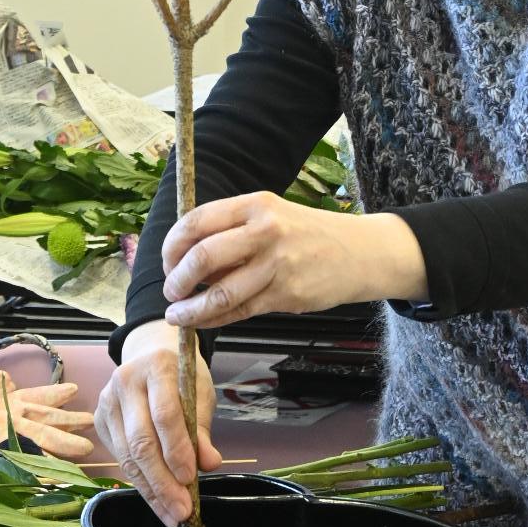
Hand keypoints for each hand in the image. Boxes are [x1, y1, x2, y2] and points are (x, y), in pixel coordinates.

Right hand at [95, 321, 220, 526]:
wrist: (149, 354)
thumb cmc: (181, 375)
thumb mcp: (199, 393)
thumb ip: (202, 429)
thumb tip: (210, 463)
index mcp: (157, 366)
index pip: (165, 414)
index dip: (177, 449)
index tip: (191, 478)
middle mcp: (125, 381)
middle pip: (141, 440)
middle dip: (163, 481)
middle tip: (182, 510)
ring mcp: (107, 400)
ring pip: (127, 456)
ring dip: (151, 490)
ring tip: (171, 514)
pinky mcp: (99, 420)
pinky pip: (120, 458)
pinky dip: (140, 483)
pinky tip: (157, 501)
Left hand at [161, 191, 427, 332]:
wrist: (361, 252)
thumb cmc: (307, 234)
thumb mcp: (272, 216)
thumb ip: (232, 233)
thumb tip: (185, 262)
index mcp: (256, 205)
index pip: (197, 221)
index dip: (171, 246)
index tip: (166, 261)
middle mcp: (265, 231)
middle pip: (202, 256)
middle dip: (176, 279)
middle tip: (171, 290)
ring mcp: (277, 264)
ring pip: (218, 293)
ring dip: (189, 309)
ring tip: (177, 315)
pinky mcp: (287, 295)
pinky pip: (238, 311)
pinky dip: (212, 320)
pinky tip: (201, 321)